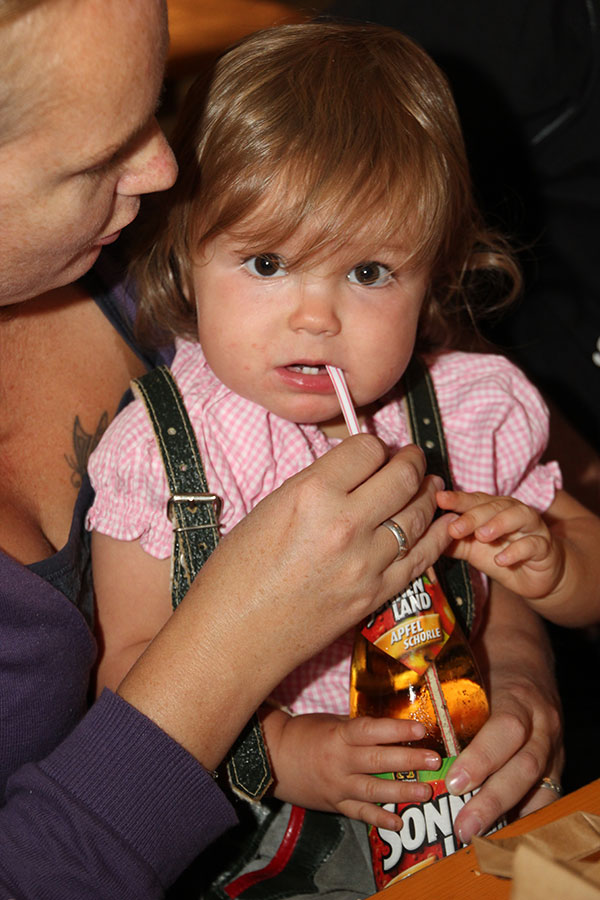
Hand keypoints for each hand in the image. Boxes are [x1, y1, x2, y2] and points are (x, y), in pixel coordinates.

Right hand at [119, 436, 453, 769]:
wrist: (235, 637)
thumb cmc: (236, 573)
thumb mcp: (269, 510)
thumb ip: (315, 487)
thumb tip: (350, 473)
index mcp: (311, 494)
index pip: (366, 449)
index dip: (373, 446)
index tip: (372, 452)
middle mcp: (345, 524)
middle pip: (402, 477)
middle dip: (412, 461)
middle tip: (412, 458)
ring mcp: (366, 562)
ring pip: (418, 514)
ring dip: (428, 493)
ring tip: (431, 484)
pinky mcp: (377, 594)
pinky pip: (422, 556)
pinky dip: (436, 534)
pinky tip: (441, 522)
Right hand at [265, 710, 441, 829]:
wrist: (273, 759)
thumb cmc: (304, 734)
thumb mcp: (331, 723)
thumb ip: (359, 730)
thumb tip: (392, 730)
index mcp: (339, 736)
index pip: (371, 731)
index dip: (396, 731)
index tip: (420, 729)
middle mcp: (340, 762)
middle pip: (378, 762)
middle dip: (409, 762)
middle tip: (434, 760)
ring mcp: (338, 786)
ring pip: (374, 791)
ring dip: (402, 792)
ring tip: (426, 791)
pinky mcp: (335, 804)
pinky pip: (360, 813)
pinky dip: (379, 819)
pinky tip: (398, 822)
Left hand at [437, 489, 564, 598]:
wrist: (536, 577)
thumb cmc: (502, 556)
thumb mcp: (473, 551)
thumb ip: (454, 543)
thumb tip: (426, 537)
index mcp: (493, 509)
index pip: (474, 499)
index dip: (457, 499)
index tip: (439, 499)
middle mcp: (513, 512)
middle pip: (494, 506)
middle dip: (473, 516)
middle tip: (455, 528)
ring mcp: (531, 528)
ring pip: (519, 517)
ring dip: (499, 524)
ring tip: (481, 536)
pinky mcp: (545, 547)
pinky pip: (534, 544)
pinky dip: (517, 550)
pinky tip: (501, 559)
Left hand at [444, 585, 563, 842]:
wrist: (528, 655)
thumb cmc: (490, 664)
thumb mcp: (472, 668)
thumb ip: (447, 693)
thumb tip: (401, 712)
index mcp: (519, 696)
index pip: (506, 728)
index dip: (482, 758)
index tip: (454, 783)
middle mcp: (542, 724)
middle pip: (525, 767)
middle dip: (493, 800)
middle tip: (462, 827)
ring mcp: (554, 746)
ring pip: (540, 788)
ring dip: (507, 816)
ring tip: (476, 837)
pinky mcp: (557, 764)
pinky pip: (545, 796)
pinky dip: (522, 817)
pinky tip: (497, 833)